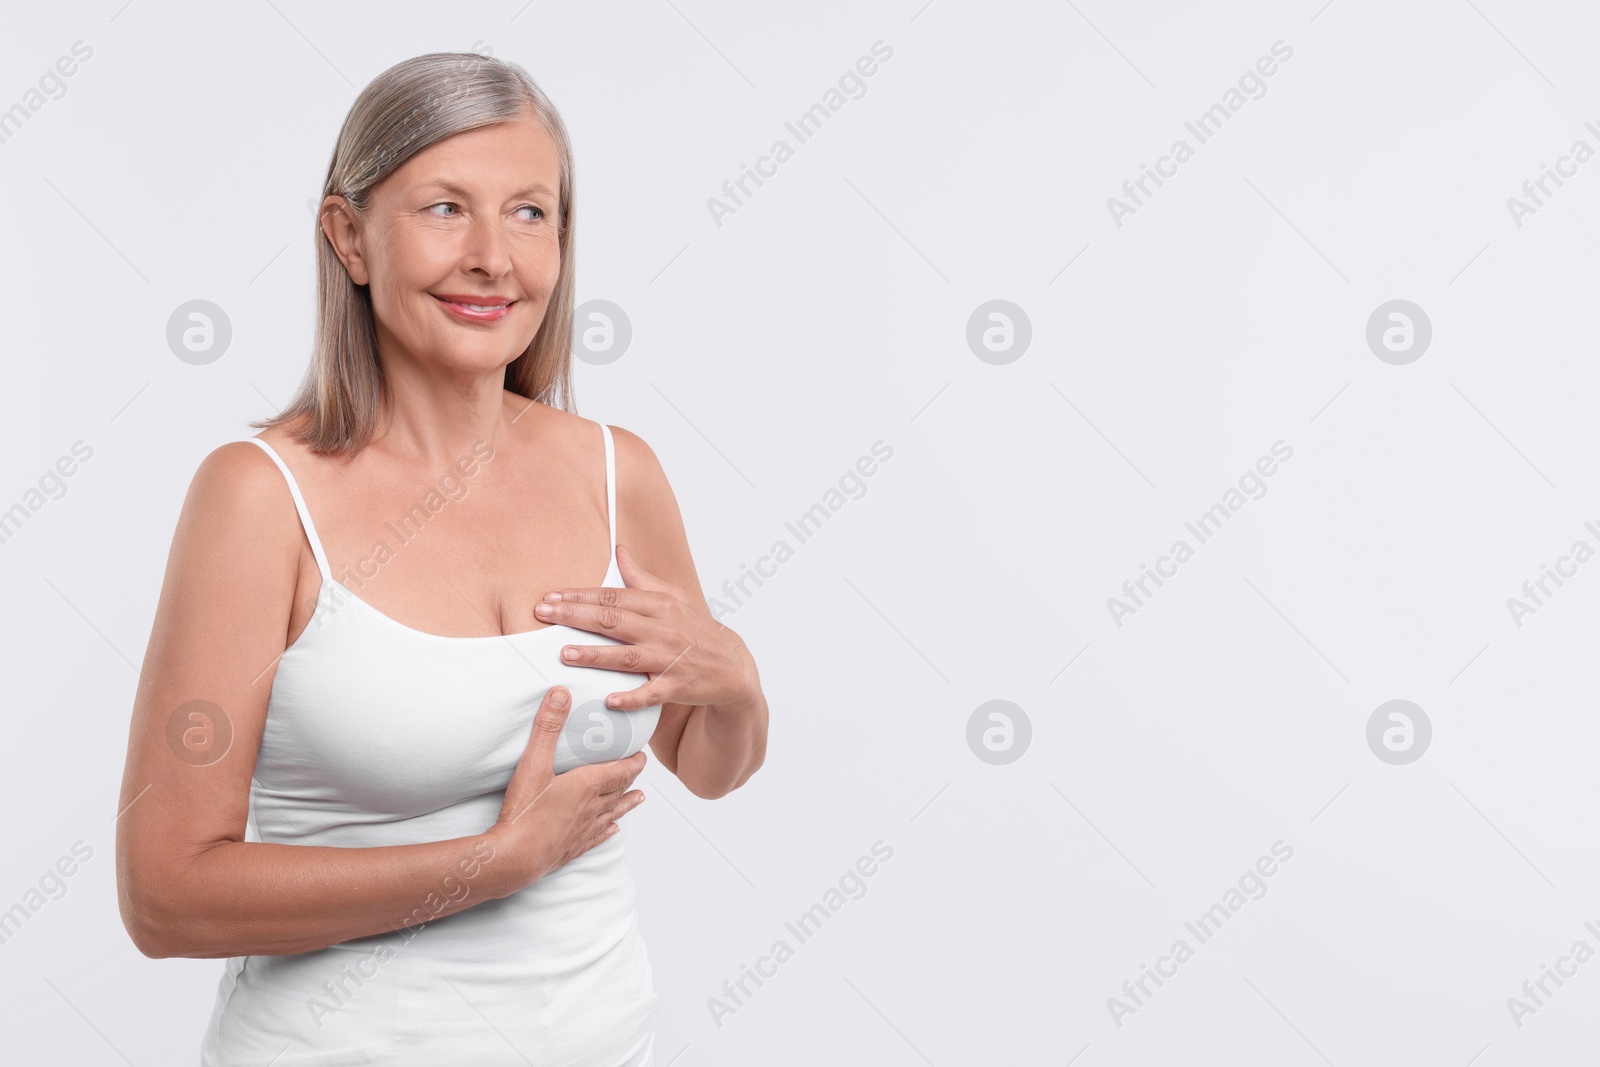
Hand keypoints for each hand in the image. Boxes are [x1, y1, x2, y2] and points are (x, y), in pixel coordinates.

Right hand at [485, 684, 646, 894]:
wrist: (514, 858)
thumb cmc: (524, 812)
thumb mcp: (533, 763)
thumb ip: (548, 727)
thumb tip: (561, 693)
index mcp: (587, 786)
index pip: (620, 771)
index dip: (634, 762)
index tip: (642, 754)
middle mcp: (591, 808)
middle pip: (618, 790)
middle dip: (630, 778)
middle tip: (640, 769)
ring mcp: (583, 830)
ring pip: (613, 813)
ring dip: (626, 803)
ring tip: (639, 798)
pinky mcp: (572, 848)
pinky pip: (598, 837)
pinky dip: (608, 830)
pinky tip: (612, 830)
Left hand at [535, 544, 756, 712]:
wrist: (733, 666)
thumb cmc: (696, 630)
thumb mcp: (673, 598)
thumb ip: (641, 577)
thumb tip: (619, 550)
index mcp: (660, 605)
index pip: (613, 597)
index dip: (580, 596)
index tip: (551, 596)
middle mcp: (663, 629)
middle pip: (613, 621)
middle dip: (575, 616)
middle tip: (542, 614)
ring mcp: (670, 659)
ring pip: (627, 657)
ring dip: (595, 655)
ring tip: (564, 653)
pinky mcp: (677, 687)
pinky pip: (651, 693)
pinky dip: (632, 697)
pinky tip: (609, 699)